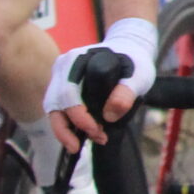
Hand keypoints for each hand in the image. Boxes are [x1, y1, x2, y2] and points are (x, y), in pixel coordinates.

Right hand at [44, 18, 157, 151]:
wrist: (130, 53)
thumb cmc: (134, 62)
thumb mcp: (139, 75)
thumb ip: (126, 92)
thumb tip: (109, 115)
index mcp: (78, 59)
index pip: (69, 91)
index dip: (79, 115)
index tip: (97, 130)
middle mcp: (63, 68)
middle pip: (55, 103)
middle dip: (69, 129)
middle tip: (93, 141)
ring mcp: (60, 79)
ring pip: (54, 110)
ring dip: (69, 131)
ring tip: (96, 139)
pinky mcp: (62, 89)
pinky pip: (59, 111)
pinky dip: (71, 127)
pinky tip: (91, 134)